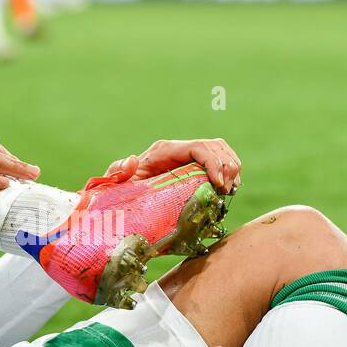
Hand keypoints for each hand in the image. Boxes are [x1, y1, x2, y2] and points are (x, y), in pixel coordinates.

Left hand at [104, 138, 240, 193]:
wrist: (120, 200)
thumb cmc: (118, 193)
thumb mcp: (115, 184)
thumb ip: (119, 172)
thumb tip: (132, 161)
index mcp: (164, 151)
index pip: (198, 147)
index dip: (214, 163)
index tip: (219, 184)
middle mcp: (177, 150)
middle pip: (214, 146)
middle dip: (227, 166)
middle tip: (227, 190)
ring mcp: (187, 157)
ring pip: (220, 151)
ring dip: (231, 168)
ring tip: (229, 189)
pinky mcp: (193, 167)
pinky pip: (218, 163)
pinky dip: (228, 173)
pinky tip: (227, 189)